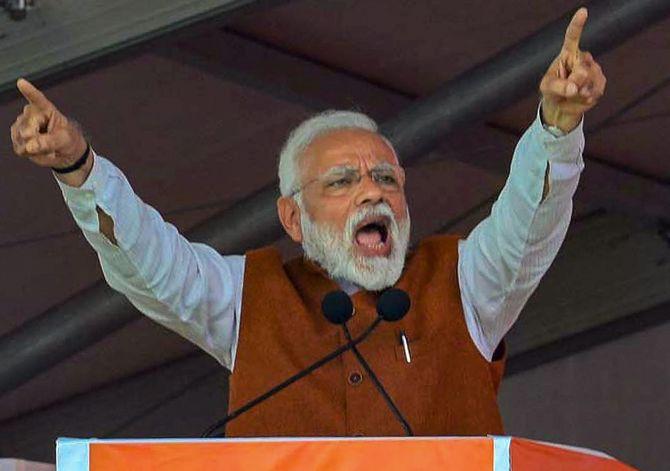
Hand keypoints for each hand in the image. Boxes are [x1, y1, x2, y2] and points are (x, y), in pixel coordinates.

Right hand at [10, 78, 90, 177]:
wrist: (64, 152)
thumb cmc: (68, 140)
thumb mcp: (64, 140)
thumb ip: (48, 142)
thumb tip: (29, 146)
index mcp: (46, 110)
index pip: (37, 99)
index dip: (29, 91)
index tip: (21, 82)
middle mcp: (31, 115)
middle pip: (28, 127)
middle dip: (38, 138)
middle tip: (51, 143)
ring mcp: (22, 127)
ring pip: (22, 139)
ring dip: (36, 148)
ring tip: (47, 146)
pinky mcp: (18, 140)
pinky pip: (21, 149)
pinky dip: (32, 154)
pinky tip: (39, 151)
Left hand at [540, 8, 606, 132]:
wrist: (561, 105)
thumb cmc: (552, 91)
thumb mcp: (547, 88)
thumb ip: (557, 86)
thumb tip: (573, 88)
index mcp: (568, 53)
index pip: (573, 37)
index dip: (578, 25)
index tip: (583, 12)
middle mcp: (582, 58)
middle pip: (582, 70)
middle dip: (574, 83)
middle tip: (568, 89)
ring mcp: (593, 69)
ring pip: (589, 81)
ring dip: (579, 92)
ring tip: (572, 93)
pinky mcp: (600, 82)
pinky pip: (595, 91)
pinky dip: (585, 98)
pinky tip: (581, 97)